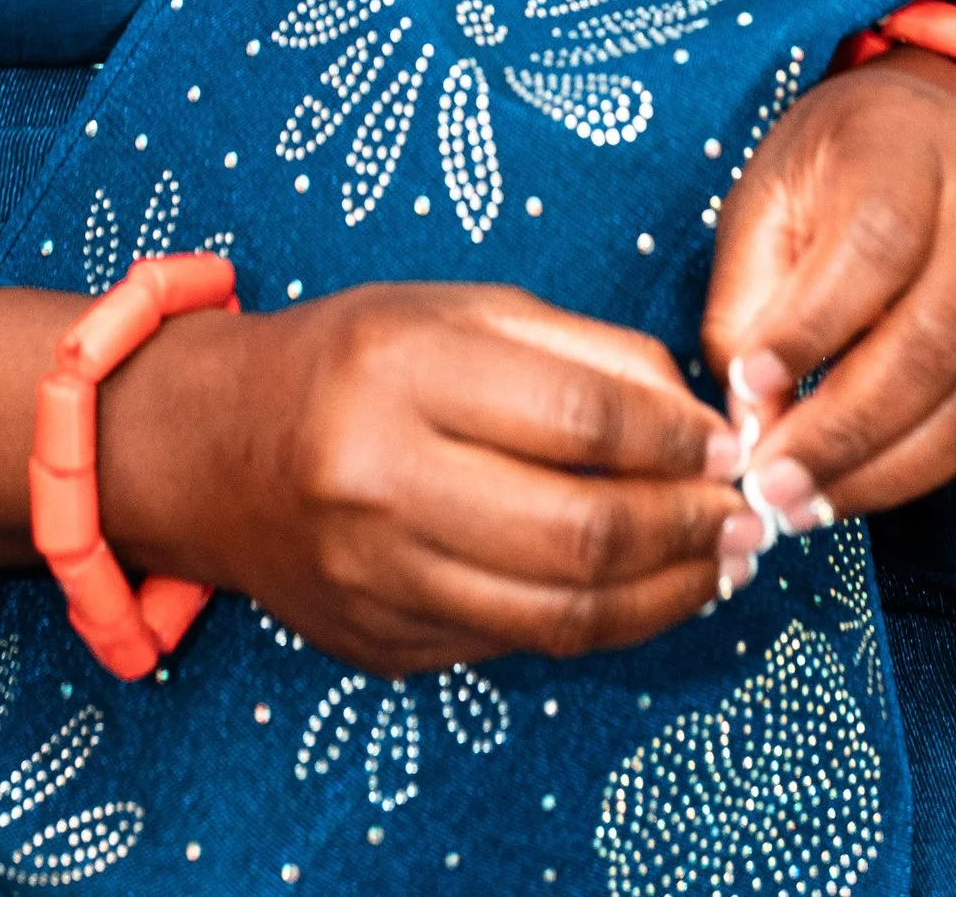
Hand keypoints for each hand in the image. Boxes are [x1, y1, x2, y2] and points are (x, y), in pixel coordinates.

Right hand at [101, 281, 741, 672]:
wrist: (209, 450)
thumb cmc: (352, 359)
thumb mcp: (454, 309)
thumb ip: (581, 351)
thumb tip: (698, 419)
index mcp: (401, 368)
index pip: (579, 414)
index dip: (676, 436)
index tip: (728, 441)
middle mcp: (380, 478)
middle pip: (579, 529)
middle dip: (689, 527)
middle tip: (746, 515)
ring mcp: (378, 576)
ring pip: (561, 612)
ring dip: (666, 593)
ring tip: (718, 562)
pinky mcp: (384, 644)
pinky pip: (519, 646)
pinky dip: (603, 624)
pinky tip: (644, 590)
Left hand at [699, 52, 955, 566]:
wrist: (945, 113)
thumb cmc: (840, 157)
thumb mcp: (769, 192)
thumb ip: (749, 298)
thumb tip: (748, 412)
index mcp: (903, 149)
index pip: (872, 250)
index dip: (812, 330)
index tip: (750, 392)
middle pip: (933, 338)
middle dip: (846, 430)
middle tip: (775, 486)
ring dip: (888, 468)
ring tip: (813, 503)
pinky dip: (927, 463)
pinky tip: (866, 483)